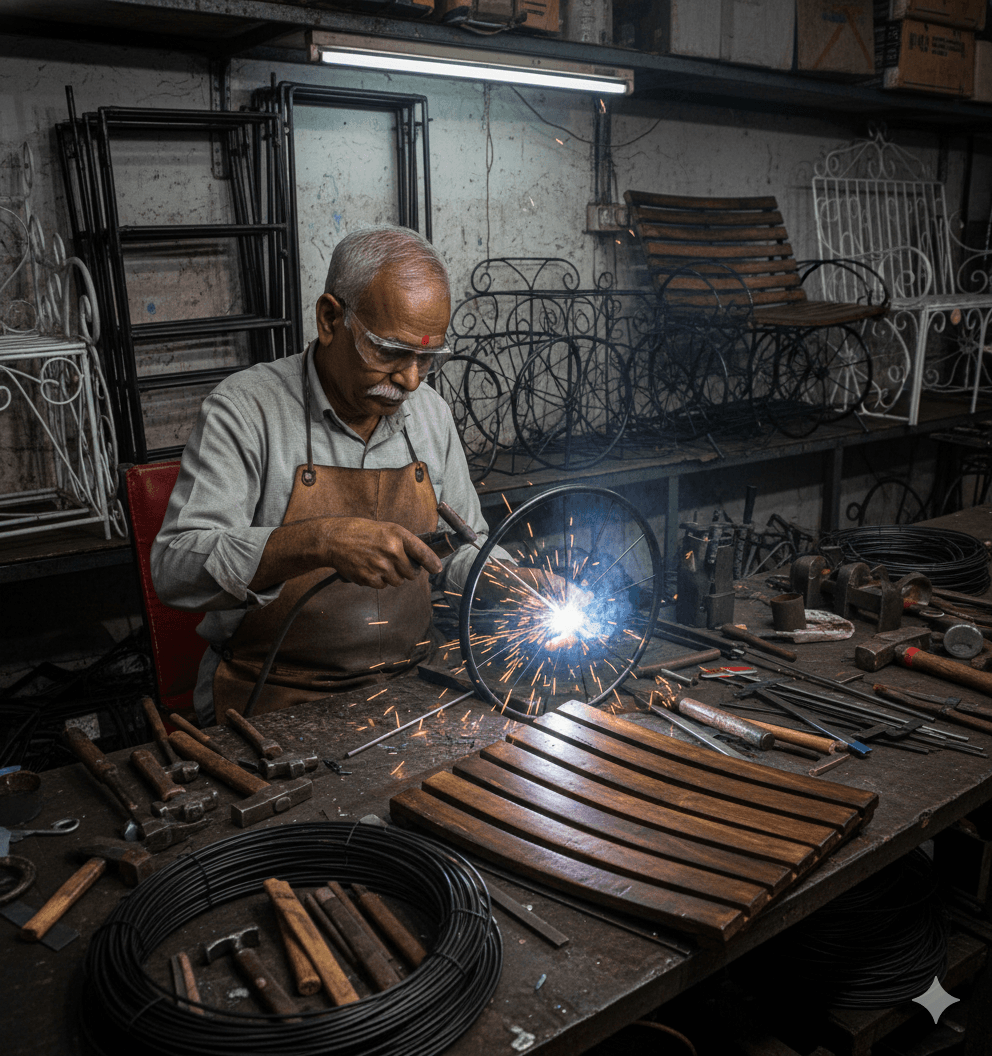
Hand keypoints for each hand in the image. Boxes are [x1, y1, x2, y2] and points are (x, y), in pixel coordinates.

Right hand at [319, 517, 441, 587]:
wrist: (335, 539)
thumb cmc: (361, 532)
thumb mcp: (386, 529)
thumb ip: (404, 542)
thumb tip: (422, 559)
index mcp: (397, 535)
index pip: (422, 552)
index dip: (432, 563)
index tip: (437, 569)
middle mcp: (392, 550)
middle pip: (412, 573)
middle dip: (407, 571)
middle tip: (396, 563)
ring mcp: (381, 566)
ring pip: (398, 581)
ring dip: (392, 576)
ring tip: (379, 563)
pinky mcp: (370, 578)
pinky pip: (382, 586)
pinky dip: (378, 580)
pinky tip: (369, 568)